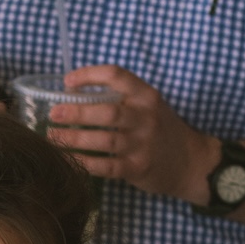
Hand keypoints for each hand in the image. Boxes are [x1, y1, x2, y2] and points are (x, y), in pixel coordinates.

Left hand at [49, 64, 214, 201]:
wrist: (191, 162)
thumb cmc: (162, 131)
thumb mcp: (149, 106)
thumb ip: (121, 99)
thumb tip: (75, 95)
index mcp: (146, 95)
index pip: (117, 75)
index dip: (89, 75)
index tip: (67, 81)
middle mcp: (146, 117)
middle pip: (107, 112)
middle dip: (76, 112)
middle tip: (54, 113)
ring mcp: (142, 144)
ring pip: (103, 139)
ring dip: (74, 138)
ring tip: (52, 137)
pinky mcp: (138, 168)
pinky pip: (106, 166)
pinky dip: (83, 163)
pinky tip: (66, 160)